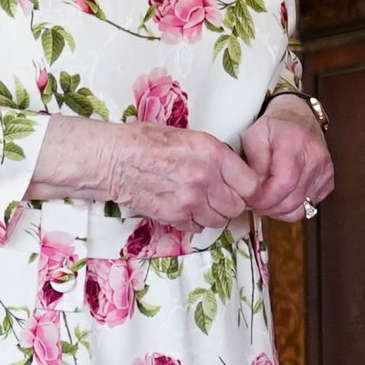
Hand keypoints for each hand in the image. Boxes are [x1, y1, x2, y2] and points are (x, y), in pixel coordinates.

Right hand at [28, 116, 260, 230]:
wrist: (113, 159)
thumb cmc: (147, 141)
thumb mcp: (189, 137)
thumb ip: (215, 155)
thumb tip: (236, 171)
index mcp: (212, 153)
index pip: (251, 183)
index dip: (247, 187)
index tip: (240, 186)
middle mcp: (204, 179)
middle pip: (237, 206)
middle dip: (230, 202)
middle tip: (218, 194)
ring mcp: (189, 201)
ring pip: (219, 221)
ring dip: (213, 214)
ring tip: (199, 201)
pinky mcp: (173, 217)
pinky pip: (197, 227)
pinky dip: (194, 221)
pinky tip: (183, 206)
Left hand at [240, 95, 333, 221]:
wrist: (299, 118)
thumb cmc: (275, 127)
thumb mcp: (253, 137)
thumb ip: (253, 165)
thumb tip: (256, 190)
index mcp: (295, 142)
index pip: (284, 183)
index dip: (266, 198)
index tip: (252, 199)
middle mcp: (315, 157)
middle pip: (292, 200)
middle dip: (269, 207)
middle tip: (255, 201)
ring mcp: (324, 171)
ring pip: (301, 208)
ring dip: (279, 210)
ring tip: (267, 198)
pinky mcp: (328, 181)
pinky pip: (309, 206)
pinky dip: (292, 206)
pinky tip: (283, 194)